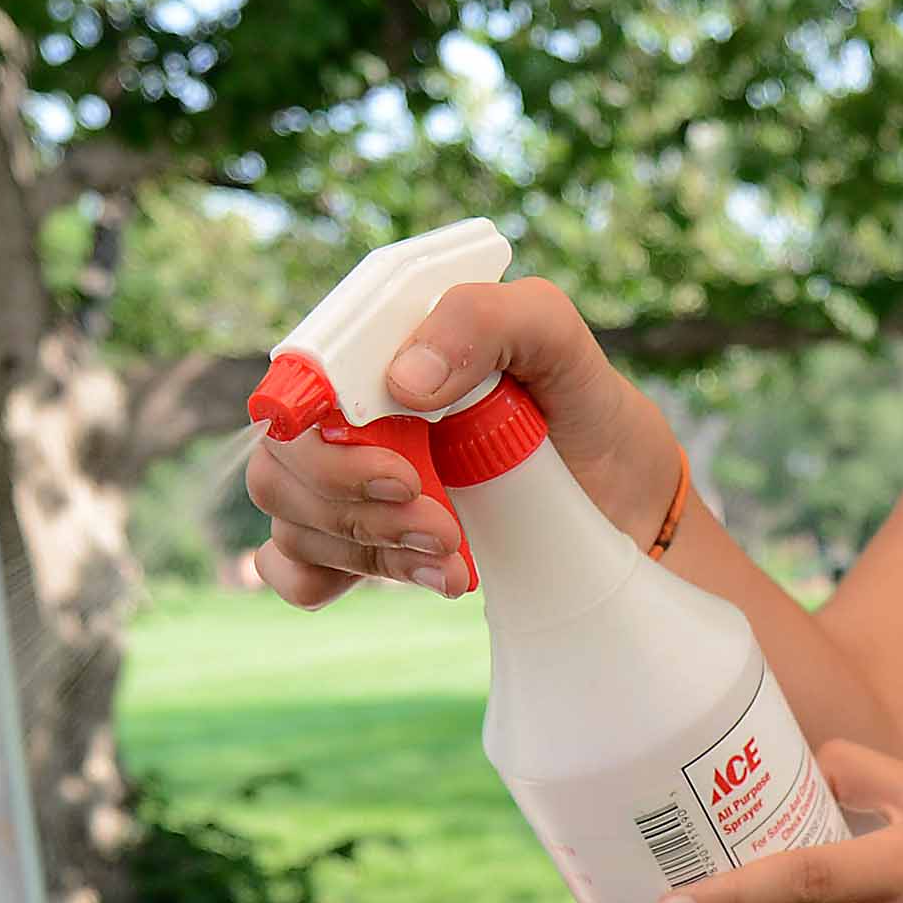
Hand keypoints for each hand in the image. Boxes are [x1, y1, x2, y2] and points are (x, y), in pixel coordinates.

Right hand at [242, 273, 679, 607]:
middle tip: (444, 526)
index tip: (404, 477)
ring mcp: (346, 483)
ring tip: (454, 553)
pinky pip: (290, 568)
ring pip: (291, 524)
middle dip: (357, 510)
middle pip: (281, 468)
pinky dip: (327, 581)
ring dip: (367, 551)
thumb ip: (484, 320)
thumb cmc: (580, 405)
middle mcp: (347, 416)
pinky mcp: (357, 542)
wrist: (621, 501)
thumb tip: (402, 380)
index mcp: (373, 355)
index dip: (325, 446)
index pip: (295, 392)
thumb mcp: (553, 337)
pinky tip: (416, 576)